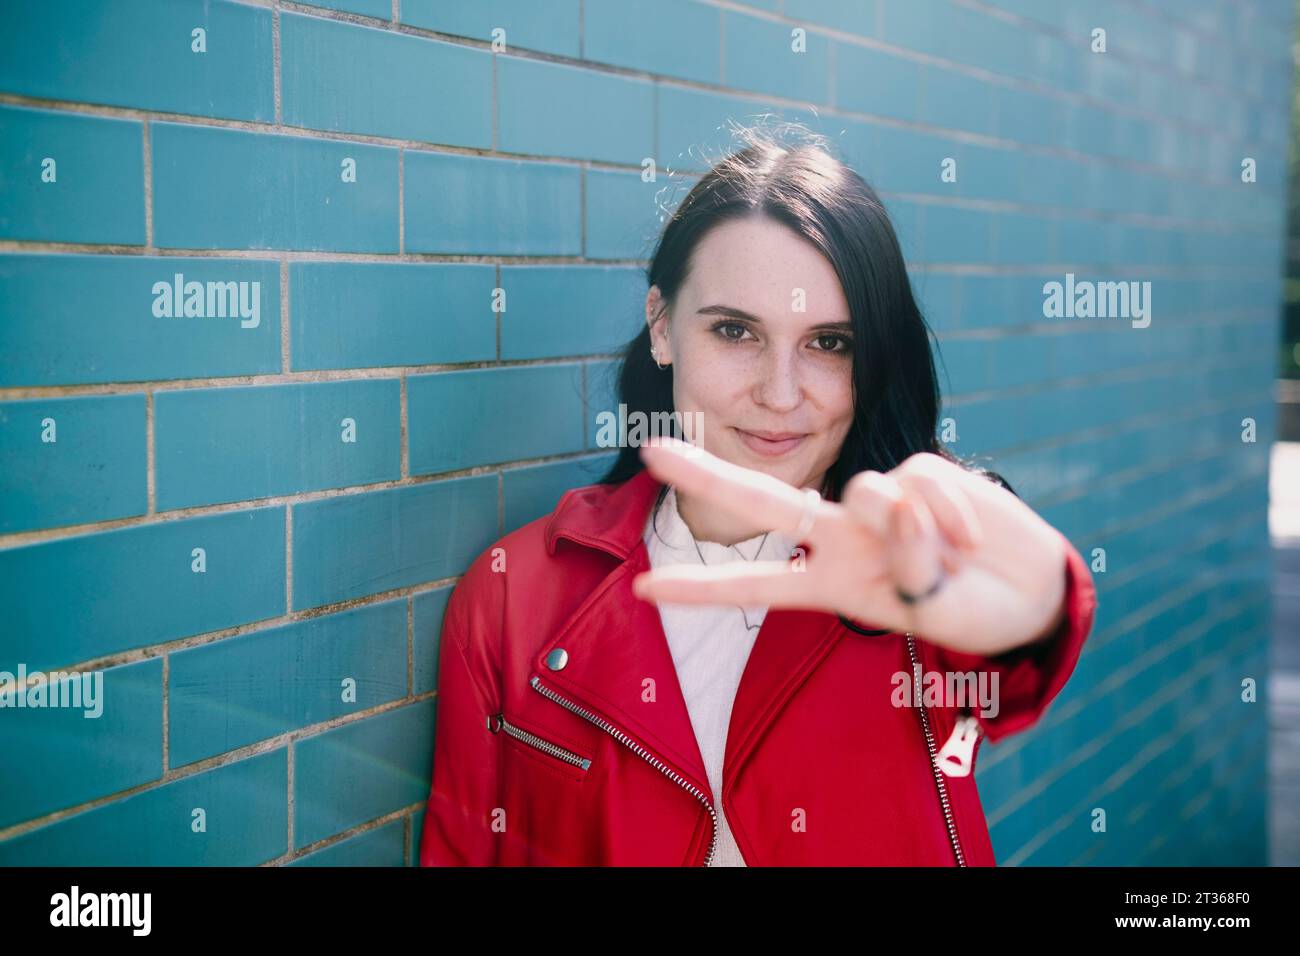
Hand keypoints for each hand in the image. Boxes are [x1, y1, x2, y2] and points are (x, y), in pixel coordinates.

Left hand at [630, 437, 1068, 656]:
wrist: (1032, 591)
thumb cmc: (972, 609)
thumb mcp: (930, 607)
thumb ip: (906, 562)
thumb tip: (895, 505)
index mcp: (832, 582)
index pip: (755, 583)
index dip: (702, 588)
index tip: (646, 589)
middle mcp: (843, 537)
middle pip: (765, 500)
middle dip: (707, 474)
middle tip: (649, 447)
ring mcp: (880, 503)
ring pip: (867, 491)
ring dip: (915, 530)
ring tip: (953, 557)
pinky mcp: (922, 471)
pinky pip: (921, 479)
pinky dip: (950, 511)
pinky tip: (970, 535)